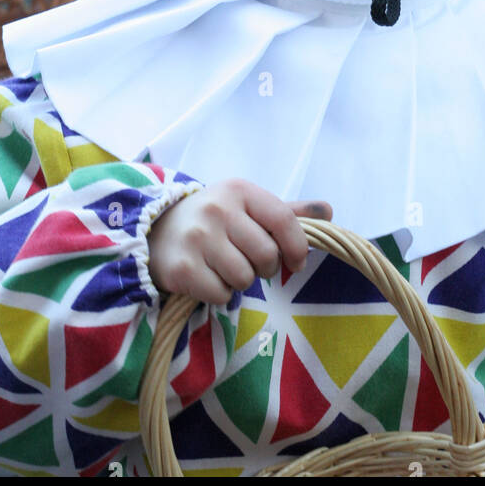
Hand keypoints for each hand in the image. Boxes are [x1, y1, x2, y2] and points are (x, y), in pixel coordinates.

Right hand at [148, 179, 332, 304]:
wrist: (155, 231)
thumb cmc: (213, 220)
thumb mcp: (246, 206)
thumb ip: (286, 211)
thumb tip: (328, 209)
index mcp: (240, 191)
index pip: (284, 219)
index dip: (297, 247)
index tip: (296, 263)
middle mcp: (218, 210)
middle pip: (267, 256)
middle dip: (264, 268)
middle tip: (249, 263)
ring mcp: (198, 238)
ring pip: (245, 278)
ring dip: (240, 281)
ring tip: (224, 268)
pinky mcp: (183, 268)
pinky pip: (221, 294)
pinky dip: (219, 294)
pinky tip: (207, 278)